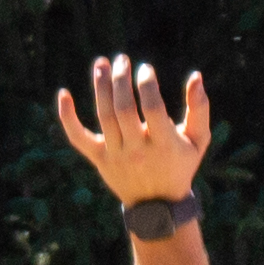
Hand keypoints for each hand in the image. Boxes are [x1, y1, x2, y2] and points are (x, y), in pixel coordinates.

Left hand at [52, 55, 211, 206]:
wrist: (158, 206)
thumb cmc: (181, 164)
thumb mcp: (198, 140)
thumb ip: (199, 108)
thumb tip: (196, 76)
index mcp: (164, 144)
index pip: (152, 108)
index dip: (147, 84)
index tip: (146, 69)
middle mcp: (138, 151)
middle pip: (123, 109)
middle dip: (121, 80)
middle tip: (121, 59)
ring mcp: (115, 155)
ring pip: (103, 116)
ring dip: (100, 87)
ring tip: (102, 63)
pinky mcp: (99, 159)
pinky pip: (78, 138)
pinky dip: (67, 117)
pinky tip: (63, 93)